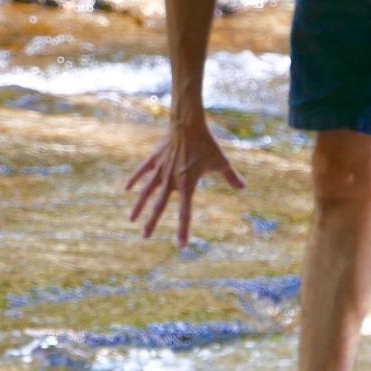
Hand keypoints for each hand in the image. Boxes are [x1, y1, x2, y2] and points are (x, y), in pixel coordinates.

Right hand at [126, 116, 245, 247]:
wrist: (188, 124)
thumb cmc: (206, 143)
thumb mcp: (221, 161)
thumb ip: (230, 177)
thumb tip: (243, 187)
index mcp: (187, 185)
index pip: (185, 213)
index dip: (183, 231)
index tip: (181, 246)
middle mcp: (171, 181)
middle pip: (159, 206)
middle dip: (152, 223)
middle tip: (145, 237)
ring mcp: (160, 170)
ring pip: (146, 192)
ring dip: (139, 206)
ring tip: (131, 220)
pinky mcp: (154, 159)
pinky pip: (142, 171)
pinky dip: (134, 179)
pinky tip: (127, 188)